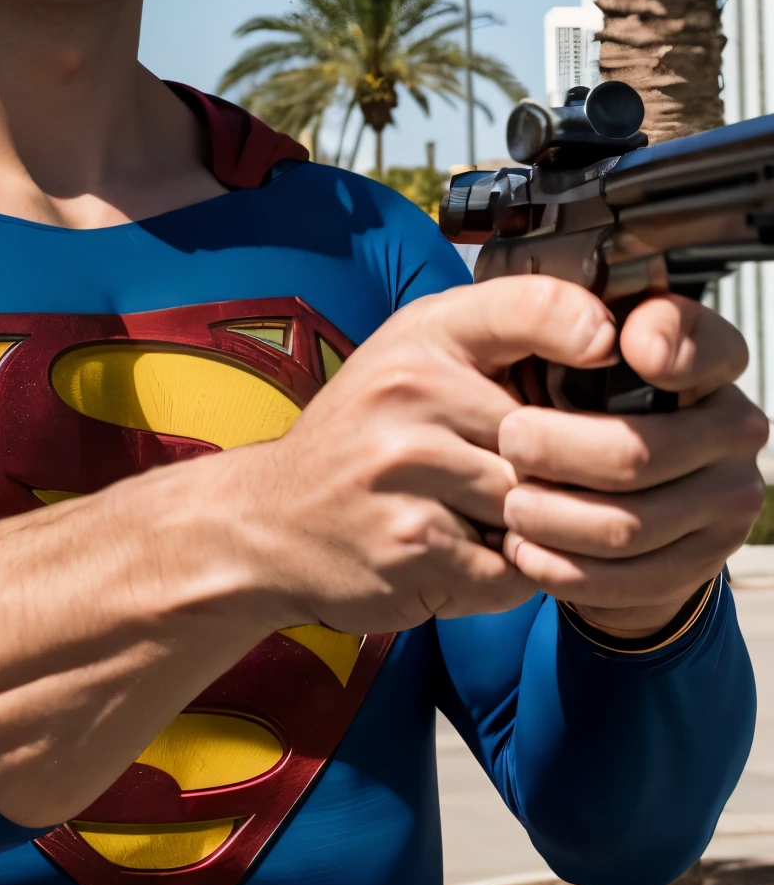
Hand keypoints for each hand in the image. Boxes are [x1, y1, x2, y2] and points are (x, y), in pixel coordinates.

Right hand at [247, 277, 619, 633]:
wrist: (269, 522)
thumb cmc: (362, 439)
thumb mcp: (413, 359)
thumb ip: (499, 343)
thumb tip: (616, 348)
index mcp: (422, 337)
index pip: (530, 307)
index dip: (585, 326)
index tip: (606, 349)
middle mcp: (411, 392)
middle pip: (553, 438)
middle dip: (561, 473)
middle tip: (537, 484)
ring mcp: (409, 470)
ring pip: (539, 508)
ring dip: (531, 530)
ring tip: (486, 523)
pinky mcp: (414, 545)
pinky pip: (513, 571)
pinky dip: (503, 576)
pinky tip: (462, 558)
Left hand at [498, 292, 766, 636]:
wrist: (598, 492)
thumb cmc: (568, 402)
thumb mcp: (552, 348)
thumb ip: (558, 316)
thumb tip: (595, 332)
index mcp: (704, 362)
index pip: (709, 344)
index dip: (669, 343)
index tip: (623, 347)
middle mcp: (729, 429)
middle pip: (637, 452)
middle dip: (557, 452)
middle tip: (508, 442)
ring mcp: (723, 500)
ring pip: (629, 524)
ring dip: (553, 518)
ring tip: (509, 504)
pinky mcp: (700, 562)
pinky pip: (630, 577)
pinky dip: (565, 567)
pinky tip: (525, 549)